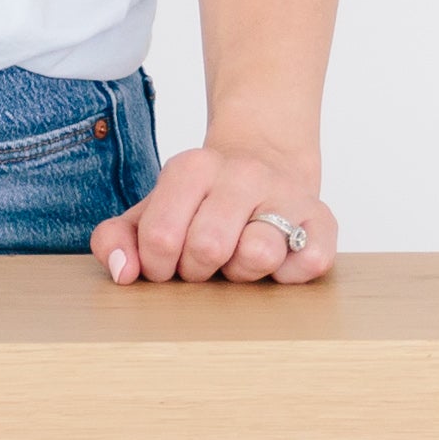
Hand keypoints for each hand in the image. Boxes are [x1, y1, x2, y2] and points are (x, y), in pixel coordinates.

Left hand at [98, 137, 334, 286]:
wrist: (264, 163)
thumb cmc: (200, 204)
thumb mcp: (150, 212)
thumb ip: (116, 239)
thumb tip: (123, 273)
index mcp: (191, 167)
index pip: (160, 236)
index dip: (158, 266)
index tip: (167, 263)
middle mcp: (241, 173)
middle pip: (207, 249)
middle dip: (199, 272)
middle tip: (205, 263)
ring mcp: (286, 193)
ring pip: (257, 255)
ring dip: (243, 273)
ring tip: (239, 258)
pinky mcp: (322, 220)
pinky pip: (308, 264)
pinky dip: (289, 275)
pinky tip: (278, 260)